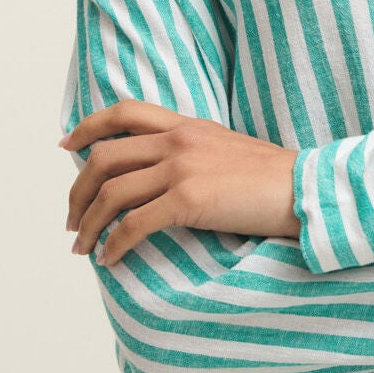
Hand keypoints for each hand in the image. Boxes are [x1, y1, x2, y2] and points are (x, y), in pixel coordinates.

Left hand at [60, 101, 300, 266]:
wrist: (307, 190)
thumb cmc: (274, 180)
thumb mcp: (227, 150)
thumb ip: (192, 153)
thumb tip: (162, 177)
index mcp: (186, 125)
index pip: (124, 112)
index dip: (88, 127)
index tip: (66, 146)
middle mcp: (178, 140)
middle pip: (103, 158)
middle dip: (78, 191)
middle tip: (72, 219)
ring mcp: (182, 168)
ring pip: (112, 192)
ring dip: (89, 223)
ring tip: (82, 246)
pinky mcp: (189, 200)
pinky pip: (134, 224)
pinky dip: (114, 245)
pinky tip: (110, 260)